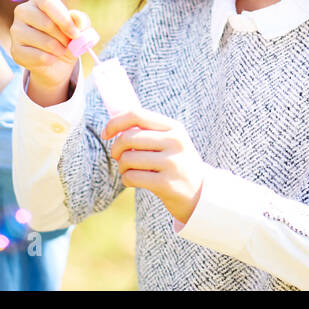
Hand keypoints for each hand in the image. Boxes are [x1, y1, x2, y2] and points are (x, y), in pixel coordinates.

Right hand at [10, 0, 91, 98]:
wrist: (58, 62)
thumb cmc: (67, 37)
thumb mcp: (79, 27)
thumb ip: (81, 20)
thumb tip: (77, 18)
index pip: (47, 2)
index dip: (63, 18)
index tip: (75, 34)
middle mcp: (23, 11)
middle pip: (45, 23)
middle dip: (63, 37)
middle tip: (69, 43)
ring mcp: (16, 30)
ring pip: (42, 41)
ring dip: (58, 50)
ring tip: (61, 50)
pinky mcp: (15, 50)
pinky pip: (37, 56)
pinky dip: (50, 60)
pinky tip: (51, 58)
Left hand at [103, 109, 205, 224]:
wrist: (202, 194)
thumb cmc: (177, 164)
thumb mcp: (171, 142)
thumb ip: (148, 131)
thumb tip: (114, 123)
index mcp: (174, 127)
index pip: (136, 114)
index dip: (115, 122)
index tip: (106, 133)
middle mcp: (175, 142)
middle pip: (128, 138)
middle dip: (116, 148)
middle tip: (117, 156)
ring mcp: (172, 163)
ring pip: (127, 159)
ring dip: (121, 166)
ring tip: (128, 170)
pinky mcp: (166, 184)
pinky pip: (132, 177)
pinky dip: (126, 179)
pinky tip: (132, 181)